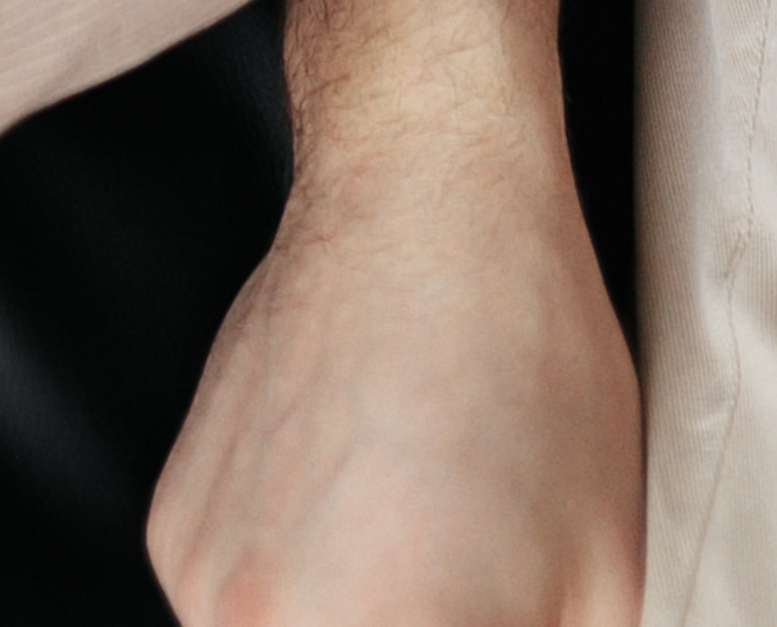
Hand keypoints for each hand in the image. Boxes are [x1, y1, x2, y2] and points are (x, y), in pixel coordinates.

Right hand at [146, 120, 641, 626]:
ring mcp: (201, 583)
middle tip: (461, 601)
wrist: (419, 193)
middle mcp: (263, 626)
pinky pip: (236, 622)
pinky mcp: (172, 529)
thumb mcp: (605, 587)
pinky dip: (297, 611)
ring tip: (420, 565)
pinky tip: (367, 531)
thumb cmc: (533, 368)